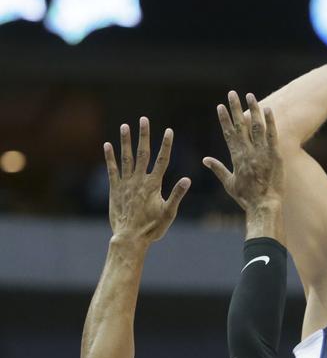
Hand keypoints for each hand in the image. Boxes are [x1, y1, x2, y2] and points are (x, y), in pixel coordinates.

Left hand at [104, 118, 190, 243]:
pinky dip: (110, 158)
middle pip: (143, 154)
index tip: (169, 131)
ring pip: (126, 158)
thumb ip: (176, 195)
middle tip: (144, 119)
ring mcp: (126, 184)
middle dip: (144, 136)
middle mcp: (139, 180)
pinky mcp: (115, 189)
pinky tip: (107, 145)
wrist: (130, 238)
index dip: (166, 145)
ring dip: (126, 141)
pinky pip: (112, 170)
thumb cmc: (152, 228)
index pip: (162, 161)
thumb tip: (187, 180)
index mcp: (153, 185)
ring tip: (125, 126)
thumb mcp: (169, 213)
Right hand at [203, 92, 283, 210]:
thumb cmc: (246, 197)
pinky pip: (272, 135)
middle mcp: (248, 152)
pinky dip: (269, 122)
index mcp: (236, 157)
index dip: (224, 119)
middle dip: (235, 108)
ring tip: (250, 95)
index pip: (228, 133)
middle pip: (240, 125)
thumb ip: (218, 169)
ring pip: (256, 126)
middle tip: (232, 93)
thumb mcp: (229, 183)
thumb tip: (205, 159)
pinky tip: (267, 109)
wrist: (264, 205)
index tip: (220, 106)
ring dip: (253, 109)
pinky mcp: (275, 155)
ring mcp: (262, 152)